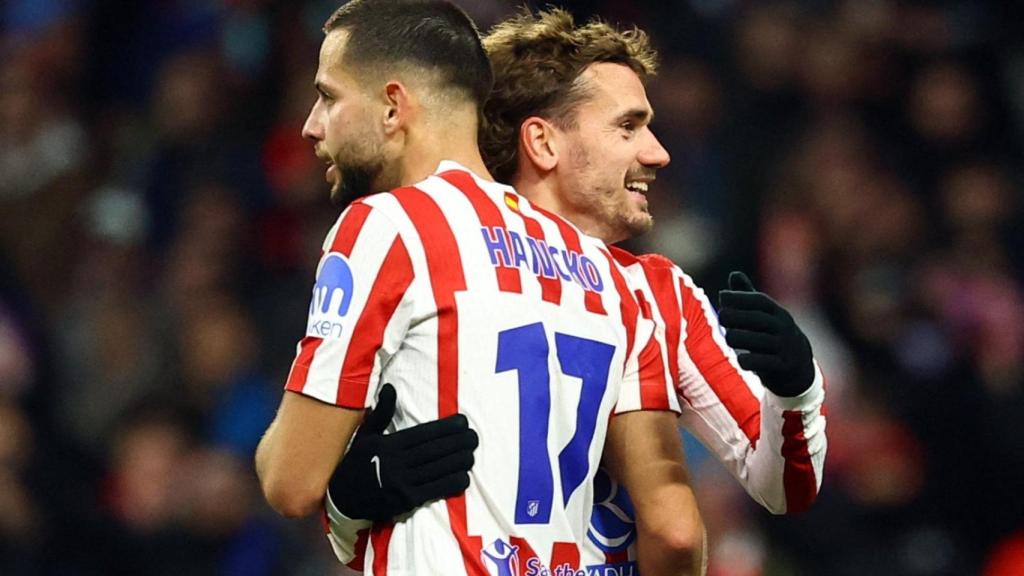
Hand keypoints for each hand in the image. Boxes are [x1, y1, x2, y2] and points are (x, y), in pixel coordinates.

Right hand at [328, 384, 477, 521]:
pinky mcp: (405, 502)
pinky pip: (434, 490)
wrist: (341, 499)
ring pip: (437, 470)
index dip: (446, 428)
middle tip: (475, 437)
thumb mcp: (365, 436)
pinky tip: (463, 477)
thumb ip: (381, 413)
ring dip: (459, 462)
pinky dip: (451, 483)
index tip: (463, 422)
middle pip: (434, 451)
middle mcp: (396, 463)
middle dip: (458, 443)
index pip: (423, 434)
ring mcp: (401, 484)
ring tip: (472, 454)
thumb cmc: (356, 464)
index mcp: (388, 444)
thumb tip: (390, 388)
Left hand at [718, 272, 813, 396]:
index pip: (759, 301)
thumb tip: (734, 274)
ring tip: (728, 338)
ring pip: (761, 341)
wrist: (799, 368)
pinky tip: (739, 360)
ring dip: (741, 338)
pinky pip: (767, 362)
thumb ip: (748, 297)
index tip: (722, 297)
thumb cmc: (773, 336)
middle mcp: (782, 327)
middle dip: (738, 317)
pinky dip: (752, 361)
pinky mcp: (783, 366)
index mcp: (777, 313)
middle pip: (758, 319)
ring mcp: (784, 347)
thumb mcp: (764, 316)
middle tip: (722, 317)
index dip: (741, 297)